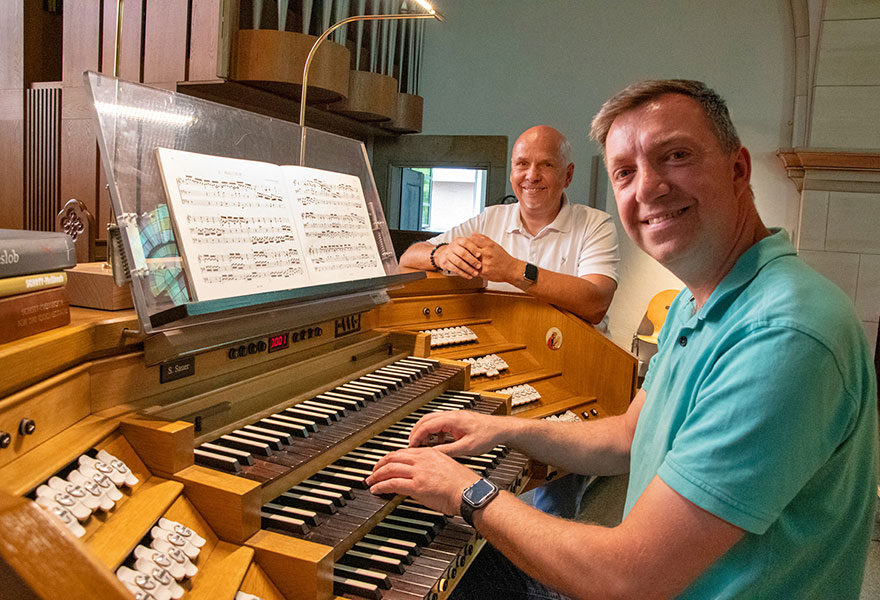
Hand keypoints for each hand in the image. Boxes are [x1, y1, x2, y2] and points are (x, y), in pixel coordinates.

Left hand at [366, 447, 480, 514]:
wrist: (470, 492)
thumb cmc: (463, 484)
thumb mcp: (446, 467)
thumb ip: (431, 468)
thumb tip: (422, 475)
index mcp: (430, 453)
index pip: (404, 451)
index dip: (391, 457)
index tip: (386, 463)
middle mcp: (423, 459)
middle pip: (394, 457)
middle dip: (380, 464)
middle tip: (373, 471)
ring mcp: (419, 472)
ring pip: (390, 469)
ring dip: (377, 475)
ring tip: (370, 481)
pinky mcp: (416, 486)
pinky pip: (392, 483)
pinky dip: (381, 486)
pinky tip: (376, 489)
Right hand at [408, 410, 504, 456]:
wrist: (501, 429)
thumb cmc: (488, 436)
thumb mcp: (466, 448)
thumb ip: (447, 451)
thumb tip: (432, 454)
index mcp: (452, 420)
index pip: (426, 425)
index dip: (416, 436)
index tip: (411, 446)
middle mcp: (452, 415)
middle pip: (426, 420)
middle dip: (416, 432)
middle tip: (412, 444)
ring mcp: (454, 416)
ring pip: (432, 420)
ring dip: (425, 431)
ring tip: (423, 444)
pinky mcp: (458, 420)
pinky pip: (440, 423)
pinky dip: (434, 431)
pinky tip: (438, 442)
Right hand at [435, 237, 481, 278]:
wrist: (443, 254)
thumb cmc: (458, 249)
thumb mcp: (464, 244)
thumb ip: (473, 244)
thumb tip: (483, 246)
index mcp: (458, 240)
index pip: (465, 243)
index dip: (473, 249)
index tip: (479, 255)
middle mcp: (452, 247)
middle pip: (462, 253)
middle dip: (472, 260)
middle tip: (479, 266)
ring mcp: (447, 255)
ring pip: (458, 262)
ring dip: (468, 269)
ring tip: (475, 273)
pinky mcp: (445, 263)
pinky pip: (455, 269)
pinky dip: (463, 273)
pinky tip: (469, 276)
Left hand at [468, 233, 519, 282]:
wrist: (510, 270)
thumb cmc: (503, 258)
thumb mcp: (495, 245)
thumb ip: (484, 239)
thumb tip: (473, 234)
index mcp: (489, 245)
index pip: (473, 240)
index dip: (467, 241)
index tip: (464, 242)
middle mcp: (487, 253)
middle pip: (470, 250)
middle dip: (464, 250)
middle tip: (461, 251)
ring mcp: (485, 263)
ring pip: (470, 260)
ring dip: (465, 260)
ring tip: (463, 259)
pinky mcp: (484, 272)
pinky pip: (472, 269)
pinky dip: (469, 268)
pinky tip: (468, 267)